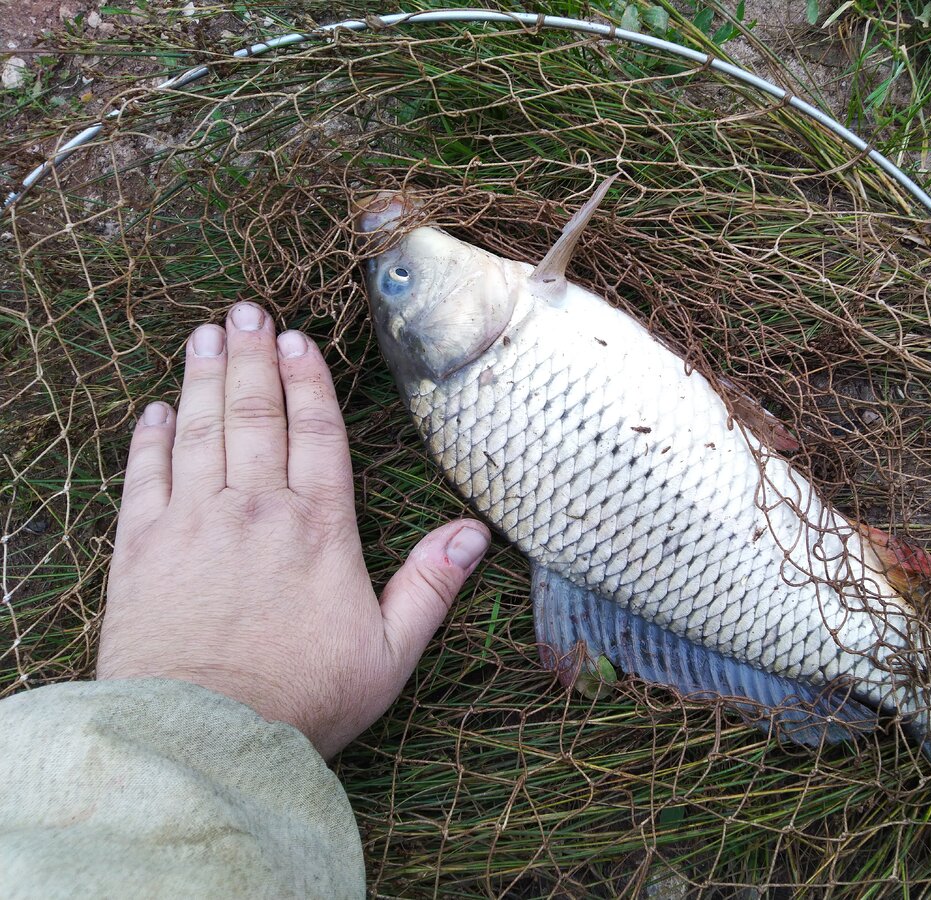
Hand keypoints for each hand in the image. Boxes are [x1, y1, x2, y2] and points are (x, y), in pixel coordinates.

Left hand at [97, 301, 489, 758]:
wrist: (205, 737)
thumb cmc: (304, 699)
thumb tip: (475, 533)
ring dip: (203, 378)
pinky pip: (145, 476)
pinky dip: (150, 438)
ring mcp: (194, 524)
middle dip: (251, 358)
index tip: (298, 342)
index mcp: (319, 528)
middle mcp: (257, 510)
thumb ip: (430, 586)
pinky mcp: (142, 548)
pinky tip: (156, 410)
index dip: (307, 383)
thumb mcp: (391, 654)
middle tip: (245, 311)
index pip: (315, 435)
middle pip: (255, 416)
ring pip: (200, 431)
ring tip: (204, 335)